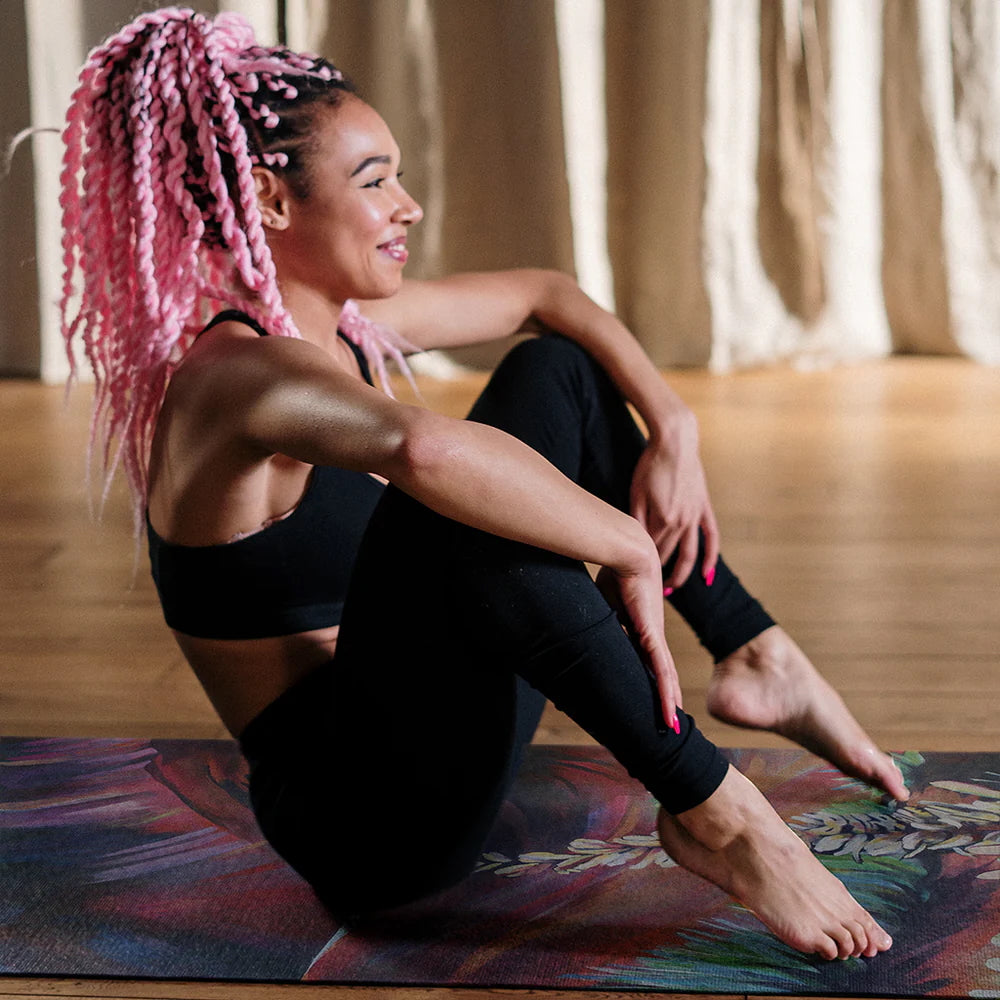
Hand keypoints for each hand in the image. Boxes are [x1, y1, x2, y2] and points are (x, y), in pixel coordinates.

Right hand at [596, 560, 682, 732]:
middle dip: (660, 701)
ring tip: (673, 727)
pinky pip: (661, 671)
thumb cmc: (615, 571)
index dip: (638, 683)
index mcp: (640, 630)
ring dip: (668, 704)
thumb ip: (597, 620)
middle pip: (658, 676)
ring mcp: (654, 638)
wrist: (629, 551)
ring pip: (665, 679)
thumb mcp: (602, 604)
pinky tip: (672, 712)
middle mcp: (651, 637)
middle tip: (665, 723)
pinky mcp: (652, 636)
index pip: (640, 663)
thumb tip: (571, 630)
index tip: (631, 701)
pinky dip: (666, 693)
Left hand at [630, 414, 719, 590]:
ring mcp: (695, 516)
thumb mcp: (636, 493)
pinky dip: (710, 558)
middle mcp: (681, 522)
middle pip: (666, 554)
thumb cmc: (650, 465)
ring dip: (681, 574)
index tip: (631, 577)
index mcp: (661, 520)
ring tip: (672, 590)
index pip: (650, 551)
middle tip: (645, 588)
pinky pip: (711, 537)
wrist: (676, 442)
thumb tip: (637, 545)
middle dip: (655, 573)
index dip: (641, 566)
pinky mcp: (704, 508)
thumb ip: (638, 521)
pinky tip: (707, 576)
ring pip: (690, 554)